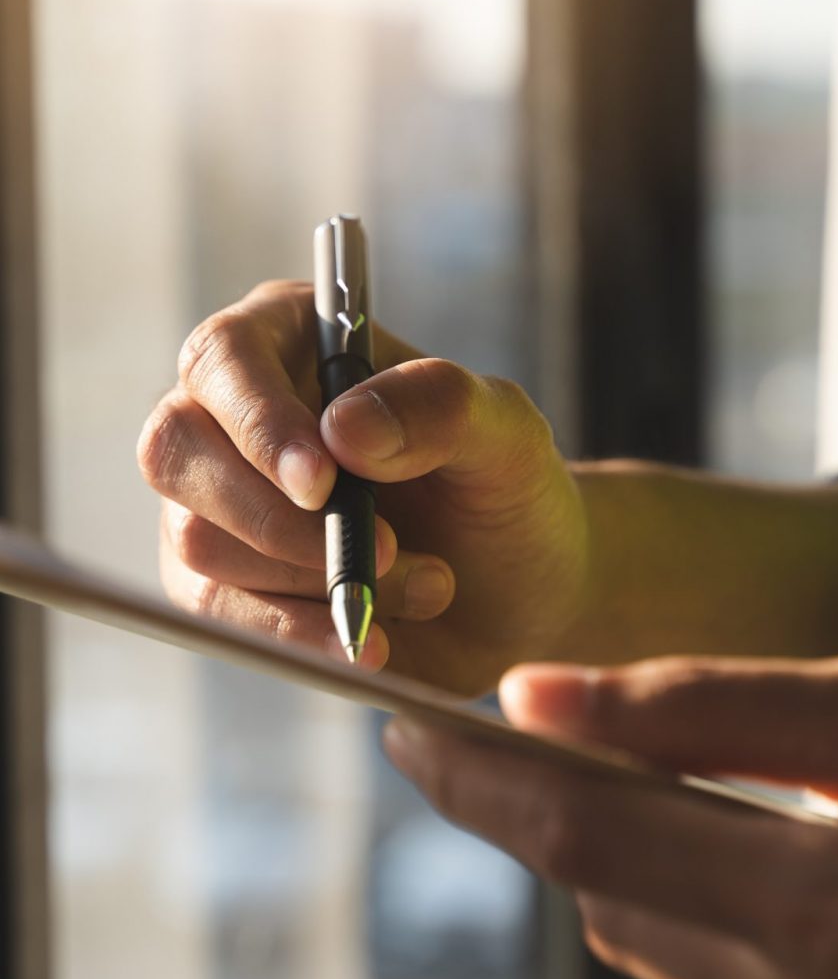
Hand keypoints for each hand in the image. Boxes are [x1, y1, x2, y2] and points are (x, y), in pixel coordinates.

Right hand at [137, 280, 587, 692]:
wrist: (519, 588)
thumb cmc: (503, 485)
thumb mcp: (504, 432)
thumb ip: (439, 408)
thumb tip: (344, 429)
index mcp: (291, 339)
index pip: (224, 359)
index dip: (259, 422)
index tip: (322, 483)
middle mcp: (234, 413)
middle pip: (176, 451)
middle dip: (275, 518)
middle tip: (384, 549)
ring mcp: (216, 500)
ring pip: (199, 542)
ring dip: (317, 578)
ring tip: (428, 583)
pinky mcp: (221, 582)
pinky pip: (219, 613)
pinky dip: (296, 632)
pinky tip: (369, 640)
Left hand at [384, 653, 837, 978]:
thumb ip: (710, 709)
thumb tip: (529, 697)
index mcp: (825, 914)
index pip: (585, 835)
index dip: (481, 776)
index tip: (406, 727)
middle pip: (604, 899)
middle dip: (552, 810)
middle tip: (503, 740)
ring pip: (647, 952)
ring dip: (634, 868)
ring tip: (675, 795)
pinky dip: (699, 926)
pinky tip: (764, 882)